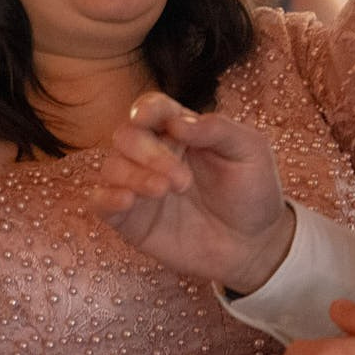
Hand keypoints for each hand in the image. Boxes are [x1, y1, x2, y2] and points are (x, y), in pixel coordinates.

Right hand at [89, 92, 294, 294]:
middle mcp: (153, 155)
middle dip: (147, 153)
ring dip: (133, 176)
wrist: (255, 245)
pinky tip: (127, 201)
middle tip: (181, 180)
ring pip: (111, 167)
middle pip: (126, 137)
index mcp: (179, 132)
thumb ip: (218, 130)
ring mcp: (138, 186)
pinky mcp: (130, 219)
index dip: (145, 109)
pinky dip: (106, 198)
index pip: (152, 109)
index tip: (145, 117)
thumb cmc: (253, 193)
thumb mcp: (250, 152)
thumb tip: (178, 122)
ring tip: (164, 191)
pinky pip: (99, 202)